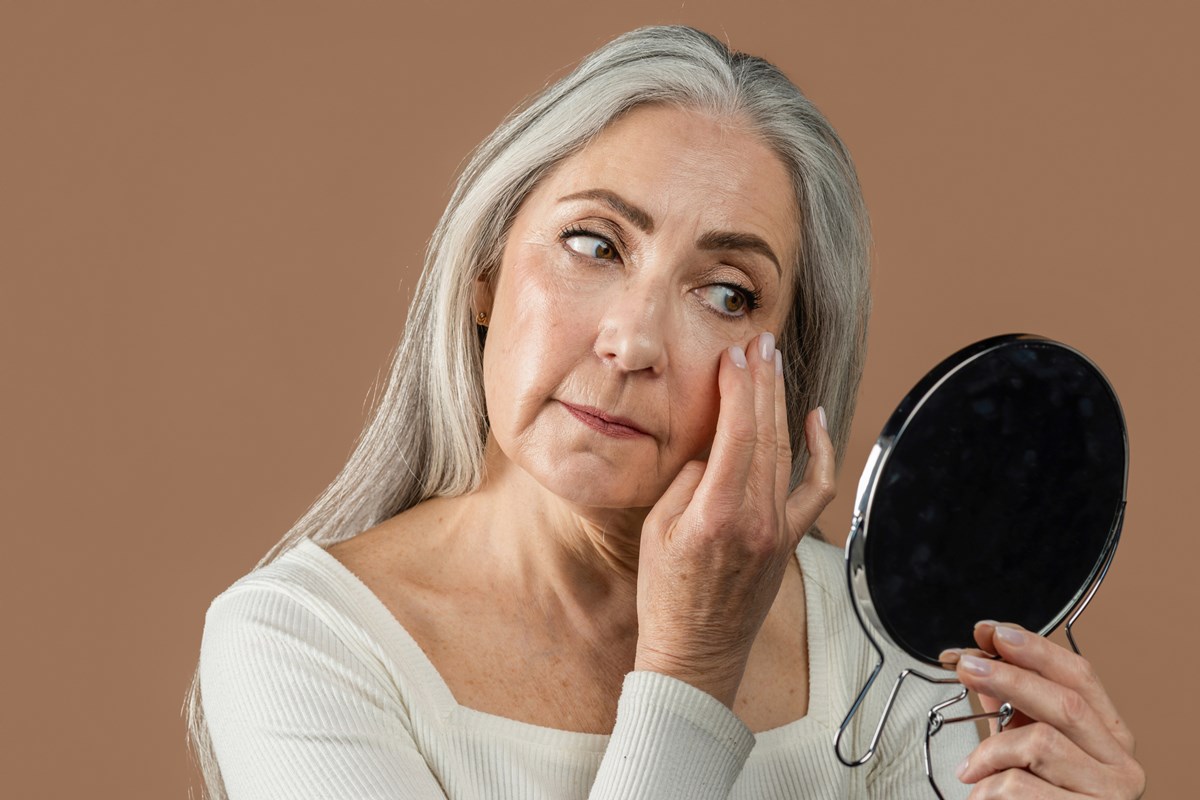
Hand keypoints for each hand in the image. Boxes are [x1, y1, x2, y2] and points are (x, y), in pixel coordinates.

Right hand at [633, 331, 835, 706]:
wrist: (696, 653)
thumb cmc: (666, 596)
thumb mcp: (656, 532)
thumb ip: (687, 482)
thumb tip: (712, 447)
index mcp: (715, 516)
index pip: (734, 434)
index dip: (737, 389)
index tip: (734, 356)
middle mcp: (754, 519)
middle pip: (765, 434)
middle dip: (761, 382)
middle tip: (758, 342)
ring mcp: (778, 530)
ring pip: (787, 452)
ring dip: (781, 402)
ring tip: (773, 363)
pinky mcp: (789, 540)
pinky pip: (814, 488)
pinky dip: (820, 451)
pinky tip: (816, 418)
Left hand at [942, 622, 1144, 797]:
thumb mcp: (1027, 744)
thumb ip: (1006, 701)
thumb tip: (972, 654)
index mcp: (1110, 736)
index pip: (1079, 676)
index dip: (1035, 648)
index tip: (991, 632)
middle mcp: (1120, 764)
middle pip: (1064, 703)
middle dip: (1008, 677)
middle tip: (966, 666)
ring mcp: (1108, 796)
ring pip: (1040, 743)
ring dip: (991, 751)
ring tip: (970, 770)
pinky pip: (1020, 788)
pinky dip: (988, 788)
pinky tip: (981, 795)